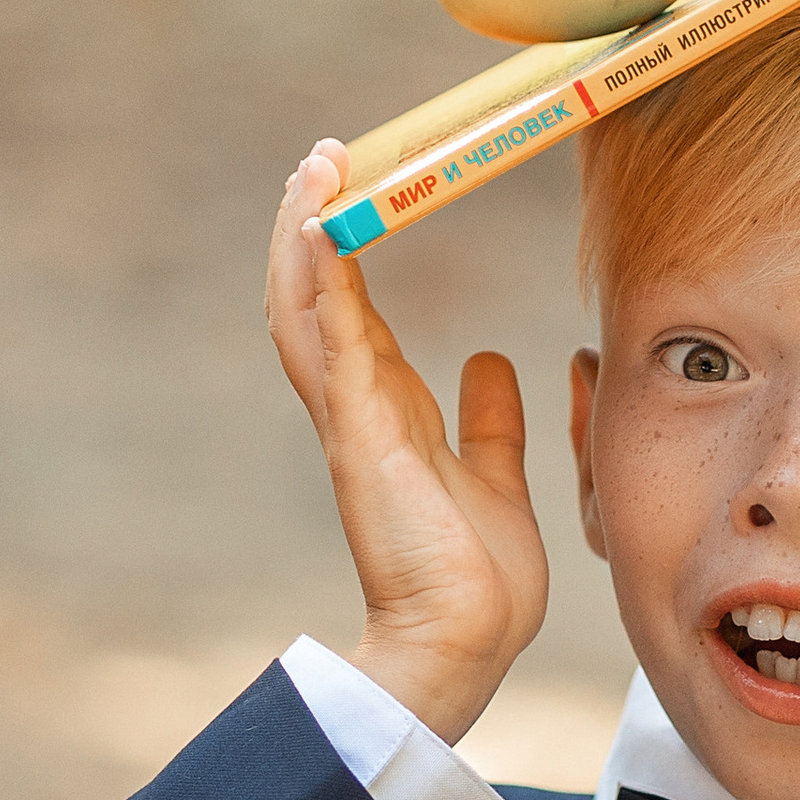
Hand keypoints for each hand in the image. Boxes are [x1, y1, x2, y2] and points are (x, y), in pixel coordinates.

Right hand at [266, 147, 548, 742]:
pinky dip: (323, 275)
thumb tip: (488, 361)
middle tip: (323, 157)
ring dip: (304, 231)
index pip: (350, 313)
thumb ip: (490, 420)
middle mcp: (358, 408)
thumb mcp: (495, 473)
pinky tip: (324, 220)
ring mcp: (351, 419)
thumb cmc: (477, 576)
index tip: (353, 191)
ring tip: (316, 165)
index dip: (345, 251)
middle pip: (310, 294)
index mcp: (386, 414)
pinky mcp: (361, 433)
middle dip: (309, 223)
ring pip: (304, 305)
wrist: (466, 642)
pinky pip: (332, 337)